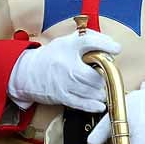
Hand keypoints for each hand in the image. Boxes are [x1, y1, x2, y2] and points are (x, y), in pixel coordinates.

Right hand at [6, 29, 120, 112]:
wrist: (27, 73)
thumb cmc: (52, 56)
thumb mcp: (66, 41)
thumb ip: (88, 38)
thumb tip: (110, 44)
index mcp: (68, 46)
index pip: (89, 41)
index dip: (106, 44)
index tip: (117, 49)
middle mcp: (67, 64)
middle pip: (96, 73)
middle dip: (105, 76)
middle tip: (106, 74)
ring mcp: (65, 82)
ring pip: (92, 90)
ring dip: (101, 90)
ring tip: (101, 87)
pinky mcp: (62, 96)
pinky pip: (83, 103)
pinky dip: (94, 105)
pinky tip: (100, 103)